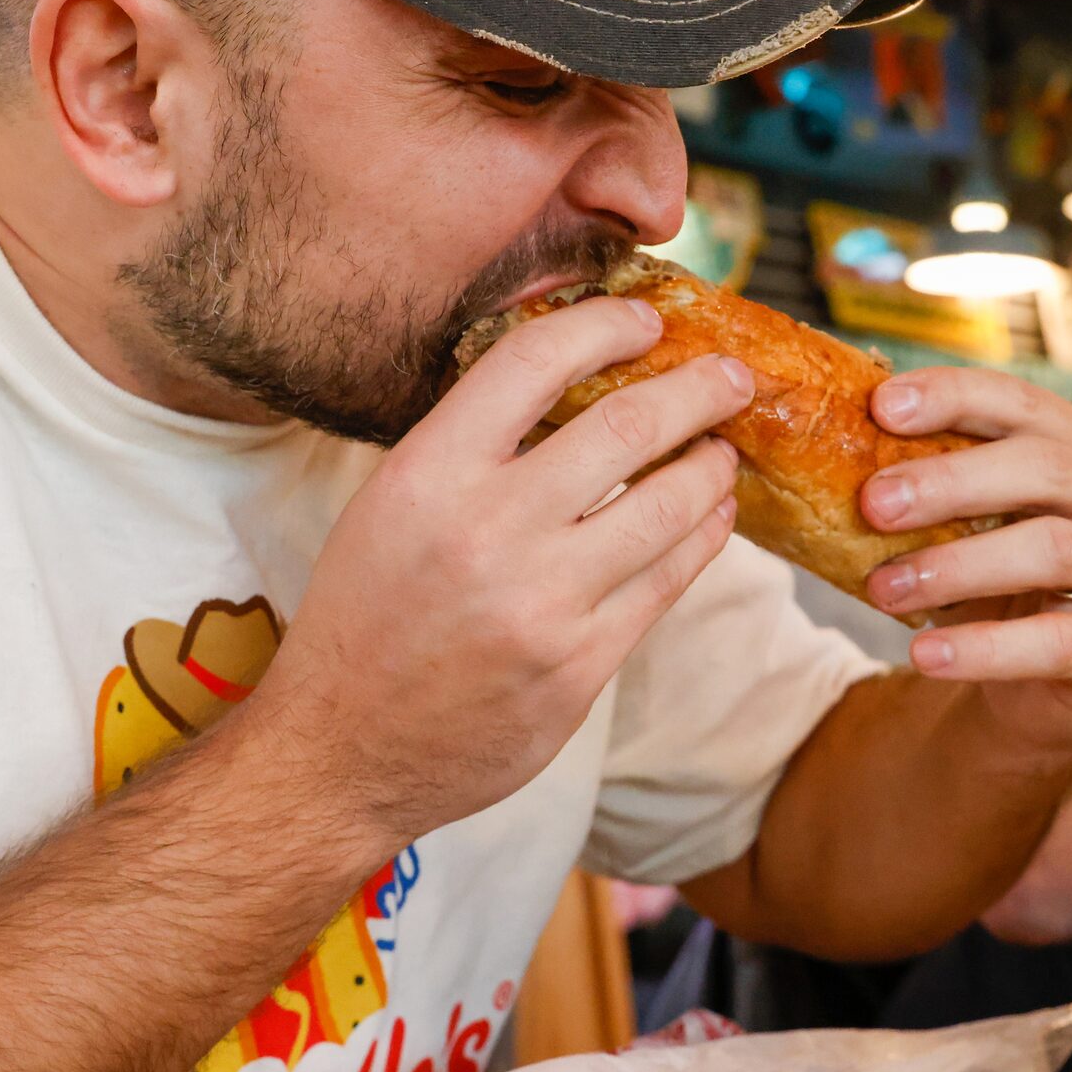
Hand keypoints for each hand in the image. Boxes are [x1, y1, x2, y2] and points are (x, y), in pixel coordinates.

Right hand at [260, 296, 750, 852]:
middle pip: (626, 427)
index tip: (646, 321)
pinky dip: (702, 538)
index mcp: (428, 473)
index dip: (604, 325)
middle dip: (696, 390)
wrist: (340, 750)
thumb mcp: (389, 505)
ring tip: (723, 451)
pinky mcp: (580, 666)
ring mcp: (543, 602)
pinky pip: (667, 583)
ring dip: (710, 467)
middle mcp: (488, 529)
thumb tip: (572, 379)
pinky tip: (711, 517)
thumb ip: (470, 446)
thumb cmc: (364, 617)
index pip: (534, 361)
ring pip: (667, 506)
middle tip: (730, 376)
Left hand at [854, 369, 1071, 750]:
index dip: (952, 396)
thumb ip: (925, 480)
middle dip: (951, 480)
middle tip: (873, 504)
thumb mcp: (967, 517)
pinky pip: (1054, 642)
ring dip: (958, 565)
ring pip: (1053, 550)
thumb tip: (821, 450)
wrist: (1050, 678)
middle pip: (1044, 467)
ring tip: (883, 588)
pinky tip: (925, 652)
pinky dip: (984, 647)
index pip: (1017, 401)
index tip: (881, 407)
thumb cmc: (997, 576)